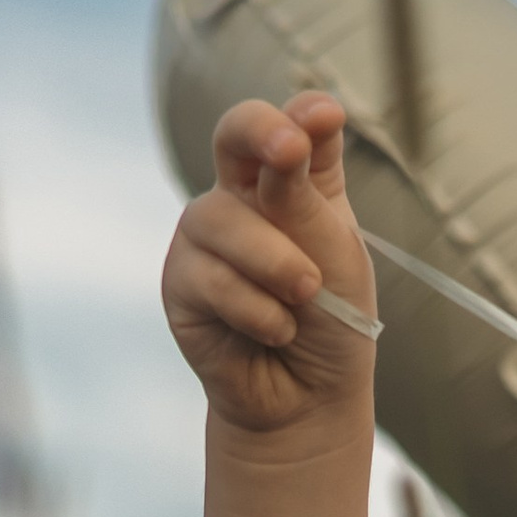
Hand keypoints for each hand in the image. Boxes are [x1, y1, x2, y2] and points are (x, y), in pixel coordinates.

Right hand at [161, 92, 378, 442]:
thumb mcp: (335, 258)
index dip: (303, 115)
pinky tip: (275, 332)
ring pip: (222, 219)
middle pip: (235, 135)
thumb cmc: (333, 325)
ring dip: (275, 263)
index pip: (296, 126)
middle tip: (288, 149)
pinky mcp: (182, 282)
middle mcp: (244, 197)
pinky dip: (255, 309)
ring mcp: (208, 236)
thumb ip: (304, 201)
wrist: (309, 400)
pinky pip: (210, 277)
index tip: (323, 118)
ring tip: (304, 299)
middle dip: (257, 131)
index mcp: (295, 182)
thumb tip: (289, 139)